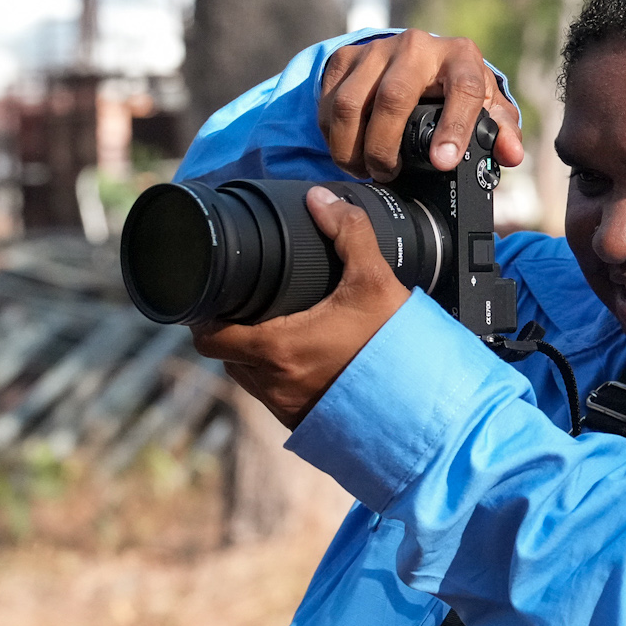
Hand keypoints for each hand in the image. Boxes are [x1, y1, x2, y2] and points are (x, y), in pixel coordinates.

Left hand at [191, 187, 411, 430]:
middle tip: (249, 306)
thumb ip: (348, 233)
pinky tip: (304, 360)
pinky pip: (274, 398)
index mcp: (275, 348)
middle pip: (227, 355)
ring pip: (250, 377)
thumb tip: (321, 200)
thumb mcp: (374, 281)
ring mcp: (286, 408)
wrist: (421, 409)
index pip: (208, 337)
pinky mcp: (304, 424)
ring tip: (277, 329)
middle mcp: (272, 383)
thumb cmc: (393, 349)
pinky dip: (279, 377)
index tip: (215, 298)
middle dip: (232, 331)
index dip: (204, 316)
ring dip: (254, 355)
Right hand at [319, 27, 524, 181]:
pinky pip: (329, 101)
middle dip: (385, 147)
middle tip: (387, 174)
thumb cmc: (453, 89)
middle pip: (393, 97)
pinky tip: (347, 150)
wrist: (414, 59)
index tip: (443, 163)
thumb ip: (500, 131)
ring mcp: (377, 49)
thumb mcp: (483, 106)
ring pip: (352, 102)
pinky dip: (333, 134)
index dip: (455, 127)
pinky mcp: (345, 57)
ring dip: (352, 146)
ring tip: (364, 169)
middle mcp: (417, 46)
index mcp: (460, 57)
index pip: (463, 89)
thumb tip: (510, 155)